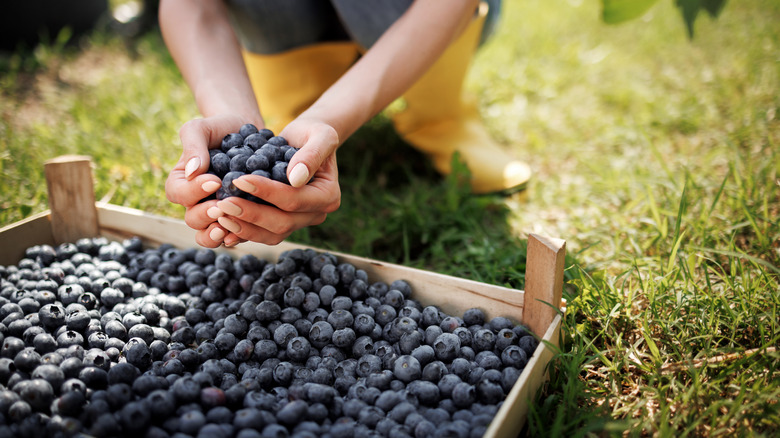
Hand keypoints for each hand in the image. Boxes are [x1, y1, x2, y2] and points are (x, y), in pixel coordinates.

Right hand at [165, 114, 253, 247]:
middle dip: (205, 215)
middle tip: (221, 206)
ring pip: (209, 234)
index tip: (214, 180)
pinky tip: (248, 229)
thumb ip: (192, 146)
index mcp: (181, 182)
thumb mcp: (201, 128)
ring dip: (217, 234)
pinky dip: (238, 235)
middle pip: (192, 219)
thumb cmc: (219, 128)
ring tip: (228, 227)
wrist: (248, 134)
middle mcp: (196, 202)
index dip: (193, 192)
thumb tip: (193, 170)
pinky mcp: (238, 218)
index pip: (178, 193)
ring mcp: (216, 213)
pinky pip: (233, 234)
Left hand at [209, 117, 341, 244]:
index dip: (266, 192)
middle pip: (283, 223)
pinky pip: (263, 234)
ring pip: (272, 234)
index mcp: (328, 197)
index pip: (294, 200)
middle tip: (223, 203)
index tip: (240, 180)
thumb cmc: (312, 133)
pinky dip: (242, 231)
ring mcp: (299, 222)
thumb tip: (295, 179)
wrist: (304, 140)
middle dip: (251, 214)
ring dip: (244, 227)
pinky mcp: (283, 223)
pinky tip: (222, 223)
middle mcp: (316, 214)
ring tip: (219, 214)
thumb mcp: (320, 134)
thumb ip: (312, 154)